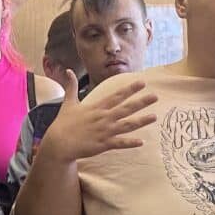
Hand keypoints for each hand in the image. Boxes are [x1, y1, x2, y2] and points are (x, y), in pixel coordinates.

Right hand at [40, 71, 154, 163]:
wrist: (59, 143)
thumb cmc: (63, 123)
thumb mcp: (68, 102)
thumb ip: (71, 86)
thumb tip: (68, 70)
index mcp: (96, 107)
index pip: (116, 96)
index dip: (129, 89)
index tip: (141, 83)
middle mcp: (103, 118)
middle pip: (126, 108)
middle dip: (141, 102)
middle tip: (155, 96)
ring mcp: (104, 131)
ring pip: (126, 125)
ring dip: (141, 121)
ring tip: (154, 117)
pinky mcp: (103, 144)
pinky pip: (119, 143)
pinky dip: (130, 143)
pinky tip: (141, 141)